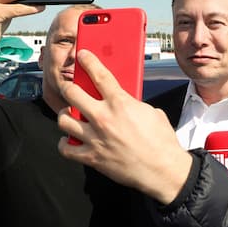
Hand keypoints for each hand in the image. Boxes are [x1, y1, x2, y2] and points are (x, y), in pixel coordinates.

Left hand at [57, 50, 192, 204]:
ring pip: (64, 120)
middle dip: (67, 87)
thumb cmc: (162, 142)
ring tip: (70, 116)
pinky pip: (66, 149)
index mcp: (120, 103)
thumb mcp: (151, 113)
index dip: (88, 61)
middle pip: (72, 93)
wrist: (163, 170)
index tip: (82, 56)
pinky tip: (69, 141)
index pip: (98, 74)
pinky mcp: (92, 157)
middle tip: (69, 88)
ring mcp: (95, 138)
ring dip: (65, 116)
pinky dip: (65, 144)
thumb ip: (132, 105)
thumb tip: (123, 104)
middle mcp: (104, 118)